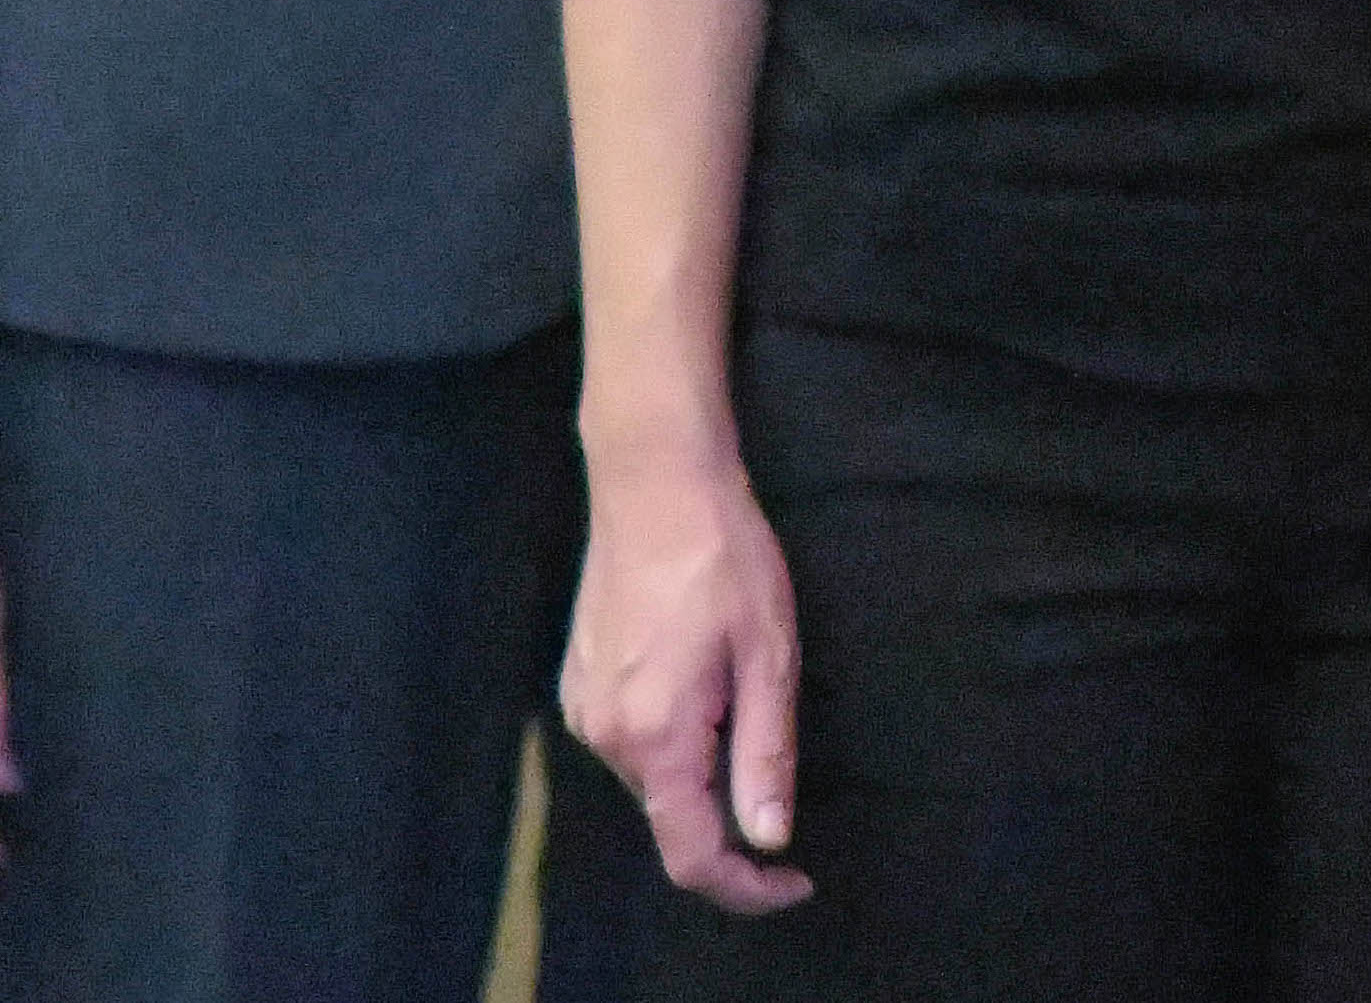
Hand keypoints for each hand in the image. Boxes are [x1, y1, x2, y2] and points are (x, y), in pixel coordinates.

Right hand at [562, 430, 812, 914]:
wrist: (653, 483)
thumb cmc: (723, 558)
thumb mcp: (768, 655)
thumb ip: (765, 754)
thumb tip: (768, 840)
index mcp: (655, 736)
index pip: (692, 855)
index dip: (745, 887)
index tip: (795, 880)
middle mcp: (605, 736)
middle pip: (672, 817)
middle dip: (728, 816)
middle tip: (777, 761)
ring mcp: (581, 709)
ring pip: (651, 780)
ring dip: (700, 769)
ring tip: (737, 693)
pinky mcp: (576, 685)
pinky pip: (630, 742)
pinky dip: (671, 740)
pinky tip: (699, 680)